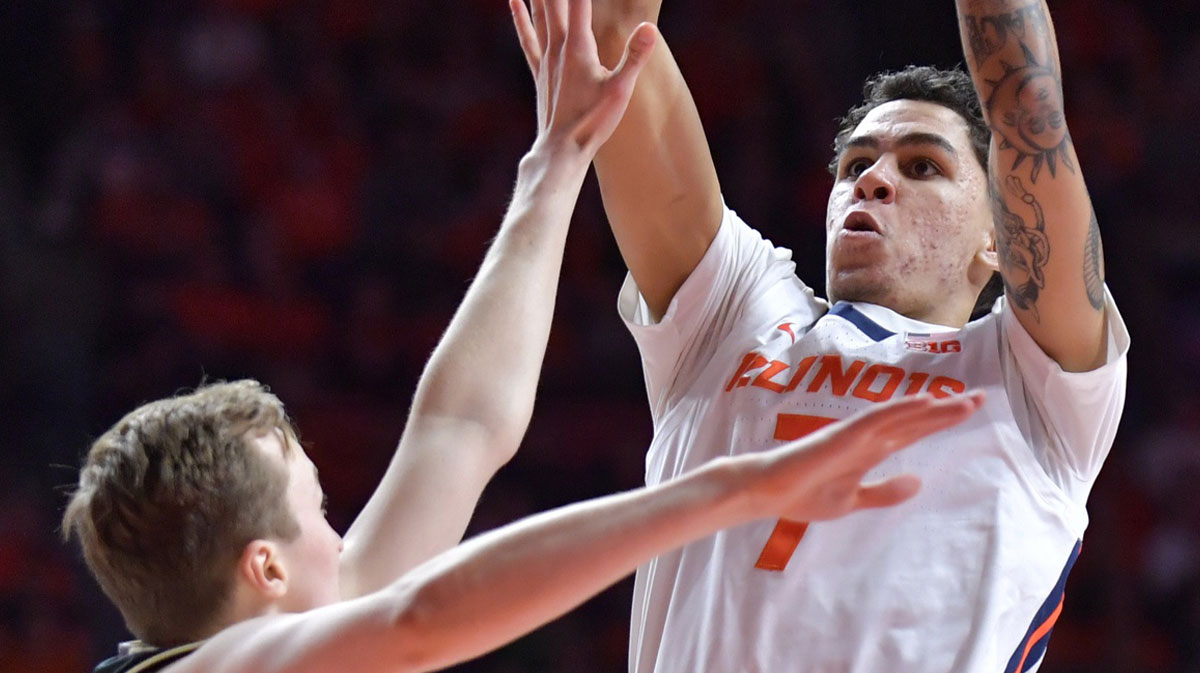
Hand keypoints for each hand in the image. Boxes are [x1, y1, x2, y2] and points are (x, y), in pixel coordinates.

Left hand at [510, 0, 656, 155]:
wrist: (560, 151)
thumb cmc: (592, 124)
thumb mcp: (620, 91)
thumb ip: (634, 57)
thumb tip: (649, 28)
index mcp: (579, 47)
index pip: (578, 0)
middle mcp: (559, 47)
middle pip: (554, 1)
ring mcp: (546, 59)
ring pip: (539, 12)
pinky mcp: (540, 71)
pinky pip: (527, 36)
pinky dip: (520, 16)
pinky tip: (514, 1)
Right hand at [748, 392, 985, 520]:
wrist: (768, 492)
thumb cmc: (804, 494)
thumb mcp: (854, 499)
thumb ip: (884, 491)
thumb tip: (918, 481)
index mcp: (870, 451)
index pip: (913, 432)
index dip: (941, 420)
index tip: (969, 409)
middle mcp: (867, 438)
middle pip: (914, 420)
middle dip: (947, 410)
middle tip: (982, 397)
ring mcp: (855, 435)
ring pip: (902, 416)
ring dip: (933, 408)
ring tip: (964, 401)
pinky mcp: (842, 436)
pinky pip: (876, 420)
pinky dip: (901, 410)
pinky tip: (925, 402)